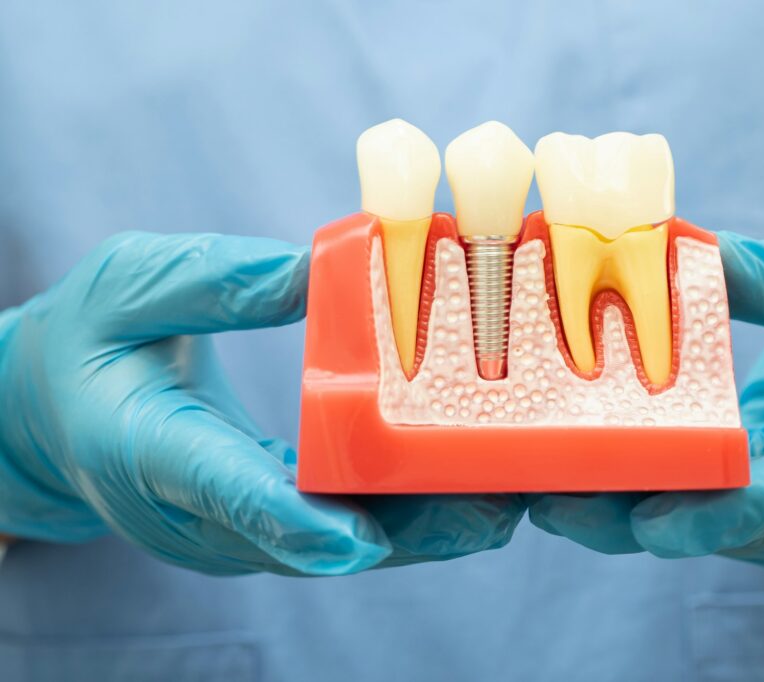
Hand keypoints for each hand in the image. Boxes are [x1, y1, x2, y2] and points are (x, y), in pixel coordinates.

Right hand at [0, 232, 523, 574]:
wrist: (56, 418)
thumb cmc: (88, 343)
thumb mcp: (127, 287)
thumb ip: (212, 282)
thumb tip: (314, 271)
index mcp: (147, 448)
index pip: (220, 491)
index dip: (289, 519)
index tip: (357, 537)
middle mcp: (195, 513)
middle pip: (307, 537)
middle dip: (404, 531)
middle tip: (492, 508)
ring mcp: (233, 533)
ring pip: (338, 547)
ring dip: (423, 532)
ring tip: (507, 503)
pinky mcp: (265, 530)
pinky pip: (341, 530)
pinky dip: (405, 517)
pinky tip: (469, 491)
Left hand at [530, 232, 763, 568]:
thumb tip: (676, 243)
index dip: (725, 512)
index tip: (652, 521)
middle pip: (725, 526)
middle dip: (634, 514)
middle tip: (552, 498)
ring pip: (695, 528)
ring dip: (617, 509)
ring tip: (538, 486)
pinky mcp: (755, 519)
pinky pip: (688, 508)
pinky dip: (632, 490)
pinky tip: (570, 467)